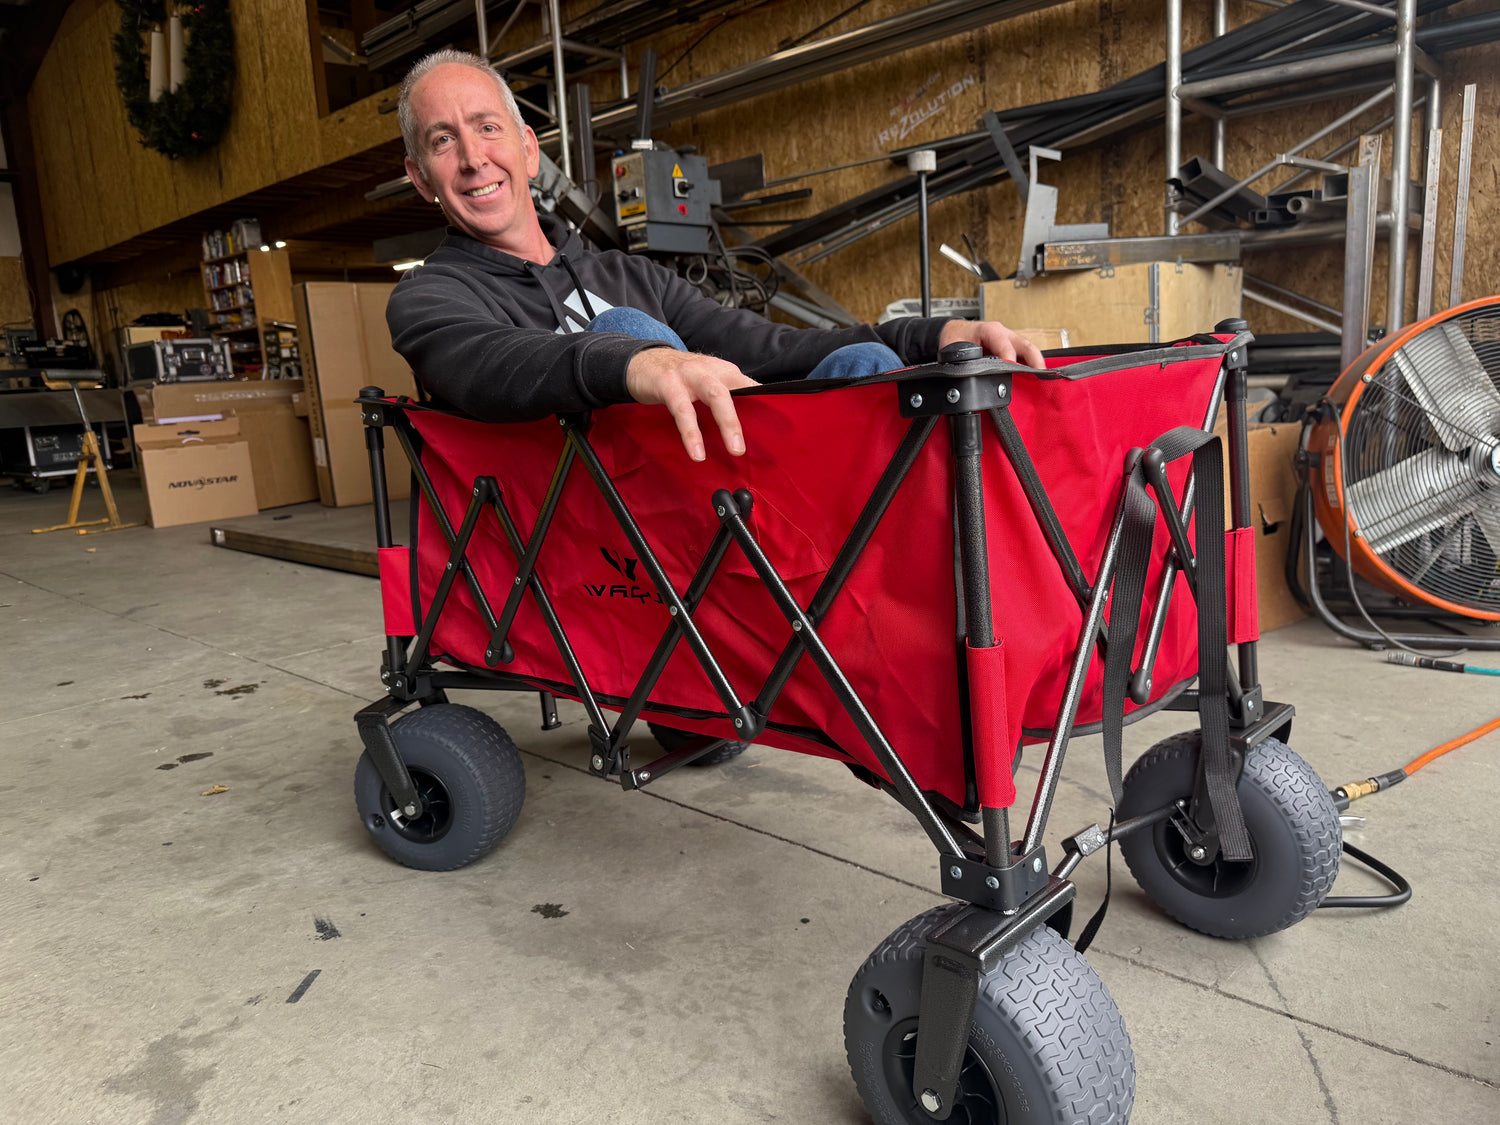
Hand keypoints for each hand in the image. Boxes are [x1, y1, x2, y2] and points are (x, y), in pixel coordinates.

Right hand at [625, 347, 758, 461]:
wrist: (642, 360)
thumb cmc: (681, 378)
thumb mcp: (707, 383)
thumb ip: (726, 400)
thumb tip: (750, 432)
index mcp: (725, 372)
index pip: (752, 388)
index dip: (768, 407)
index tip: (780, 432)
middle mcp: (711, 370)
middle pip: (737, 391)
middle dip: (751, 418)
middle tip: (757, 445)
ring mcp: (690, 375)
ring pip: (715, 396)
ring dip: (728, 423)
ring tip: (734, 450)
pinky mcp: (668, 384)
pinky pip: (683, 410)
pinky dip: (691, 432)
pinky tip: (696, 452)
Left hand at [939, 320, 1044, 367]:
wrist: (955, 332)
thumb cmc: (956, 337)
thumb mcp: (954, 347)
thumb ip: (963, 360)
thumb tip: (969, 374)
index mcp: (989, 330)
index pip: (1004, 344)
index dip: (1008, 358)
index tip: (1011, 369)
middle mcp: (1003, 334)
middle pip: (1024, 345)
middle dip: (1034, 359)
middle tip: (1040, 374)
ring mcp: (1009, 340)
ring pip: (1028, 350)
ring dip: (1036, 363)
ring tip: (1043, 378)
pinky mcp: (1011, 348)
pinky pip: (1024, 356)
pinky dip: (1032, 365)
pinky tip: (1036, 377)